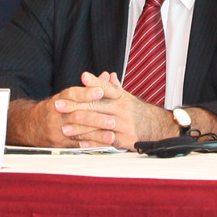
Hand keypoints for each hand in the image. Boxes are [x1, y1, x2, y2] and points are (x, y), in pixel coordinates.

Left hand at [49, 72, 179, 149]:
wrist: (157, 129)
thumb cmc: (137, 112)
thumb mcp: (127, 98)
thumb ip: (113, 88)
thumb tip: (107, 74)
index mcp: (122, 97)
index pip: (107, 88)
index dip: (95, 82)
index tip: (83, 77)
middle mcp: (122, 109)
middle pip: (97, 106)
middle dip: (75, 106)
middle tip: (59, 106)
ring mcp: (124, 125)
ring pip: (98, 125)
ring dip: (79, 127)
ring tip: (64, 128)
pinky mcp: (125, 140)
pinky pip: (105, 141)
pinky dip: (91, 142)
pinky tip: (79, 142)